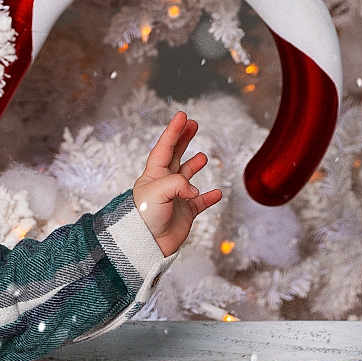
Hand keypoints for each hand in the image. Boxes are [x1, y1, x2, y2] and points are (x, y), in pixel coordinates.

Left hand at [132, 112, 220, 256]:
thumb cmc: (144, 217)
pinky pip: (200, 202)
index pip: (164, 148)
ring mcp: (175, 198)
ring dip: (194, 165)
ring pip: (187, 176)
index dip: (173, 131)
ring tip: (202, 157)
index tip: (182, 116)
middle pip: (175, 156)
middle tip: (193, 124)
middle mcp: (164, 184)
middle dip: (183, 139)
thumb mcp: (157, 193)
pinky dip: (209, 197)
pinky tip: (217, 193)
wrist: (146, 244)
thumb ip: (178, 184)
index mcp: (153, 175)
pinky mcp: (185, 213)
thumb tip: (195, 190)